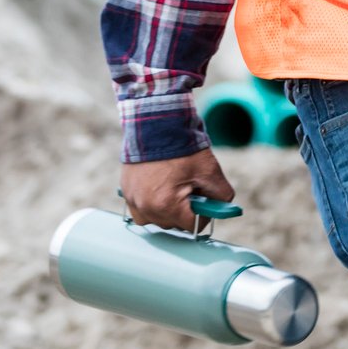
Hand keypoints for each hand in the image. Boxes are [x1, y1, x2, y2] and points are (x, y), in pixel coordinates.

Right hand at [119, 148, 235, 229]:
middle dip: (184, 210)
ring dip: (167, 209)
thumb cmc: (183, 147)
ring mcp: (132, 199)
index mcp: (166, 205)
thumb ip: (221, 196)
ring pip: (155, 219)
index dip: (203, 213)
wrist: (157, 123)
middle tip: (190, 188)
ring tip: (174, 186)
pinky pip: (141, 208)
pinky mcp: (126, 190)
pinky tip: (160, 185)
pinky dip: (151, 202)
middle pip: (172, 224)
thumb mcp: (210, 171)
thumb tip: (221, 208)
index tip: (204, 200)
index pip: (191, 225)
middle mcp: (145, 207)